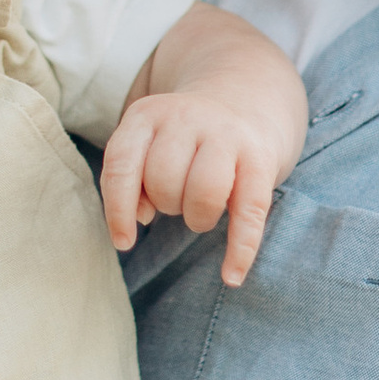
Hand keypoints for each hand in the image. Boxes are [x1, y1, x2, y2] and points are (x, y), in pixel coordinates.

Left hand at [99, 92, 286, 288]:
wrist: (243, 102)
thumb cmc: (181, 141)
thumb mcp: (146, 145)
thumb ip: (130, 178)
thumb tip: (140, 217)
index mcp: (147, 115)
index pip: (121, 164)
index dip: (118, 210)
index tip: (124, 243)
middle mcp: (187, 117)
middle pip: (163, 180)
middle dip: (166, 204)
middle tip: (178, 199)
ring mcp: (227, 135)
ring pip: (203, 193)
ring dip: (197, 218)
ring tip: (200, 212)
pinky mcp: (260, 160)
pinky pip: (249, 212)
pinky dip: (240, 250)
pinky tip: (231, 277)